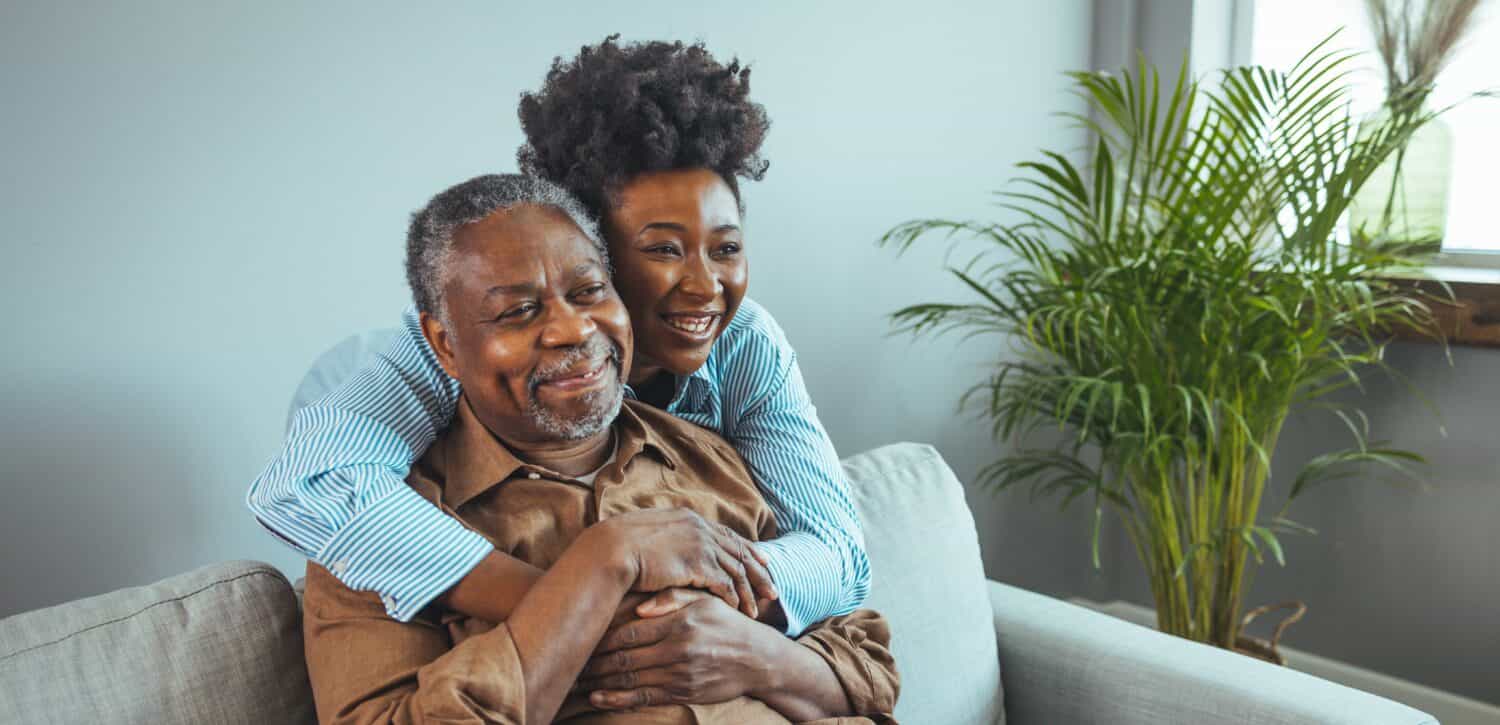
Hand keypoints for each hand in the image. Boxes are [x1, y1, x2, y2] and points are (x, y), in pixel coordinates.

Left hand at [577, 593, 781, 709]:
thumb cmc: (726, 623)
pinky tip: (598, 698)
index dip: (601, 635)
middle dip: (593, 661)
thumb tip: (638, 604)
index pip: (630, 630)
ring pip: (630, 679)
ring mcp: (680, 674)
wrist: (757, 659)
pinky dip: (618, 699)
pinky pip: (644, 697)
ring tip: (576, 680)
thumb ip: (672, 596)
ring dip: (599, 682)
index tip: (581, 635)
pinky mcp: (683, 693)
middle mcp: (678, 649)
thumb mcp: (705, 600)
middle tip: (569, 661)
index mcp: (679, 622)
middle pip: (623, 657)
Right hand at [598, 509, 776, 618]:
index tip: (763, 560)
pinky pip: (725, 584)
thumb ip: (665, 538)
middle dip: (759, 572)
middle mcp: (700, 528)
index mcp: (690, 518)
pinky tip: (738, 611)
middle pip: (740, 551)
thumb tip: (666, 547)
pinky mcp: (698, 564)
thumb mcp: (647, 533)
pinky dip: (734, 598)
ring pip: (736, 570)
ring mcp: (701, 545)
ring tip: (758, 610)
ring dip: (749, 591)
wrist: (611, 550)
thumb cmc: (619, 546)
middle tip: (773, 589)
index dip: (747, 549)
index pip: (727, 535)